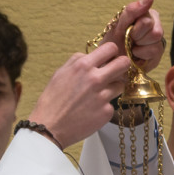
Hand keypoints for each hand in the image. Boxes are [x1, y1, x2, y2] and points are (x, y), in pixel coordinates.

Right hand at [26, 0, 159, 147]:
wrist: (50, 127)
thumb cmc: (53, 100)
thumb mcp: (60, 73)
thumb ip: (78, 61)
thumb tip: (92, 55)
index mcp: (83, 66)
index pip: (111, 48)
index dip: (112, 52)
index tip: (110, 57)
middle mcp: (95, 79)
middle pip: (123, 64)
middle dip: (121, 66)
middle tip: (116, 71)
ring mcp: (103, 96)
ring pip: (120, 85)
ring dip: (112, 87)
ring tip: (98, 94)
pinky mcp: (107, 112)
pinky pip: (112, 103)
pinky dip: (104, 105)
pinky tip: (92, 109)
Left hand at [105, 0, 164, 69]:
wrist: (110, 62)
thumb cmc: (113, 41)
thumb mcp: (118, 24)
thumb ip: (132, 10)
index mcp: (145, 13)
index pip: (146, 16)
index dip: (135, 27)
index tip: (127, 31)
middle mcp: (155, 24)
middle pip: (153, 28)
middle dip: (137, 36)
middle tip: (129, 40)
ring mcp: (158, 40)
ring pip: (156, 37)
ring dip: (140, 45)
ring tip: (132, 48)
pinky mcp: (159, 53)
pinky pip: (155, 50)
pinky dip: (142, 54)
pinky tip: (137, 56)